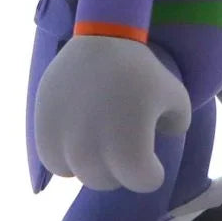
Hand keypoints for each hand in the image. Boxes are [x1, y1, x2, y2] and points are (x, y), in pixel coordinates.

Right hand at [35, 36, 190, 191]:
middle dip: (120, 169)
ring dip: (91, 164)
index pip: (145, 183)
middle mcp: (93, 157)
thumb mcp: (176, 95)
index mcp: (129, 155)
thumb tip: (165, 136)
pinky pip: (54, 162)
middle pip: (108, 182)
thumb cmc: (140, 68)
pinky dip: (65, 156)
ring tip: (98, 140)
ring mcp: (64, 145)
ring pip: (80, 175)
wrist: (101, 37)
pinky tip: (75, 137)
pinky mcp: (43, 131)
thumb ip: (178, 124)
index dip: (153, 169)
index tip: (152, 153)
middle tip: (123, 144)